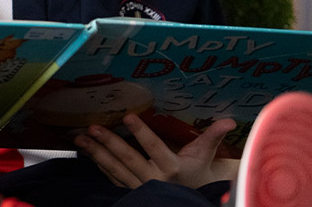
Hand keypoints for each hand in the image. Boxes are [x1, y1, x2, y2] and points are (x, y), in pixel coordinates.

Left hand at [74, 114, 236, 188]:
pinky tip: (88, 153)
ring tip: (81, 138)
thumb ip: (213, 136)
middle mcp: (154, 179)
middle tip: (94, 127)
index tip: (128, 116)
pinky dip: (100, 166)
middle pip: (129, 159)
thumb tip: (230, 121)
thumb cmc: (198, 171)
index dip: (141, 133)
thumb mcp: (206, 154)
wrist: (192, 196)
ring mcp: (141, 187)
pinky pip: (113, 179)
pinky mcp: (132, 191)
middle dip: (110, 143)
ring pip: (116, 169)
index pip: (154, 148)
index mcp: (172, 168)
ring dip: (97, 153)